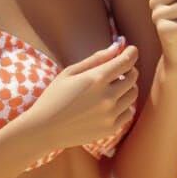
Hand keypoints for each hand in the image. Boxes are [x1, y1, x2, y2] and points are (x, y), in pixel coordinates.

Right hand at [22, 38, 139, 151]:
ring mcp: (110, 114)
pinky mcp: (110, 129)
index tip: (132, 50)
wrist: (43, 130)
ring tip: (113, 87)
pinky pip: (128, 113)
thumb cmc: (54, 97)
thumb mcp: (70, 72)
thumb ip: (95, 59)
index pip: (126, 62)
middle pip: (133, 77)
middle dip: (129, 70)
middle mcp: (107, 97)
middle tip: (119, 70)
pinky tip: (111, 104)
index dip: (131, 53)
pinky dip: (124, 106)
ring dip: (127, 87)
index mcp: (96, 79)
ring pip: (133, 95)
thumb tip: (116, 47)